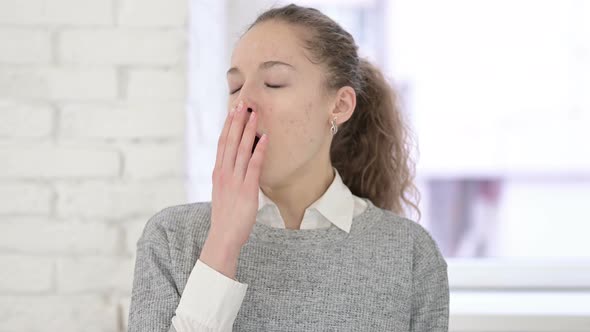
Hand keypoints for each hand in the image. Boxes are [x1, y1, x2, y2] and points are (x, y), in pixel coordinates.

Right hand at [199, 100, 268, 277]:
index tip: (233, 110)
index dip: (228, 125)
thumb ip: (227, 177)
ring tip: (255, 114)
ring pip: (241, 149)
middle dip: (237, 121)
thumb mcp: (222, 192)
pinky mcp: (247, 189)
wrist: (223, 236)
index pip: (222, 143)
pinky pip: (254, 166)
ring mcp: (235, 180)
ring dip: (248, 130)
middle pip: (230, 141)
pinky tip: (264, 138)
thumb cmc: (225, 216)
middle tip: (243, 103)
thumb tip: (234, 164)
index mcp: (218, 172)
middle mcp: (224, 173)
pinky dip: (259, 150)